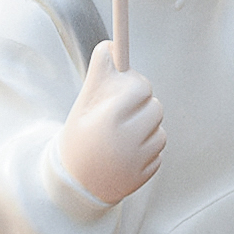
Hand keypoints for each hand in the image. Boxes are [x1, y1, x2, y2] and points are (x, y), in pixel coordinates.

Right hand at [57, 50, 165, 207]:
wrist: (75, 186)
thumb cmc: (78, 142)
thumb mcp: (82, 106)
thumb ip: (100, 74)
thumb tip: (110, 46)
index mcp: (109, 119)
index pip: (141, 88)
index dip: (135, 86)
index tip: (127, 89)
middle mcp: (126, 141)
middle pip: (155, 106)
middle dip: (141, 107)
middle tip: (121, 115)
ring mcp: (138, 160)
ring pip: (159, 129)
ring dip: (146, 129)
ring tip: (122, 136)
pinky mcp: (147, 174)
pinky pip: (159, 151)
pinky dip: (147, 149)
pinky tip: (127, 153)